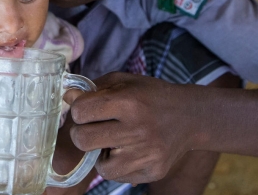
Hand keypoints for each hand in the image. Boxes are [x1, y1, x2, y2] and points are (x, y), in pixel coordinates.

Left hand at [69, 72, 201, 183]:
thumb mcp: (124, 81)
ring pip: (98, 166)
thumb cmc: (151, 96)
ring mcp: (146, 155)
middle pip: (83, 140)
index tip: (87, 108)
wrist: (190, 116)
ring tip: (115, 140)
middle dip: (81, 133)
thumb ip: (93, 88)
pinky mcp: (152, 172)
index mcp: (129, 102)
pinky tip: (129, 150)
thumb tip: (67, 97)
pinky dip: (117, 164)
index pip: (81, 111)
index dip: (79, 109)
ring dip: (100, 153)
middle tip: (93, 127)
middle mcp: (137, 130)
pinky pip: (117, 176)